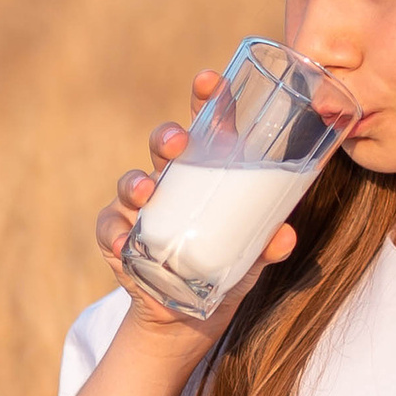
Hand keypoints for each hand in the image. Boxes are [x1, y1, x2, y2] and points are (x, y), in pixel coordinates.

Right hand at [95, 66, 299, 332]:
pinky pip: (110, 229)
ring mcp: (140, 208)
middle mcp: (170, 180)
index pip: (205, 123)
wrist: (188, 314)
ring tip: (147, 193)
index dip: (205, 98)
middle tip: (179, 144)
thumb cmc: (226, 266)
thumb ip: (269, 245)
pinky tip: (125, 244)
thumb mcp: (252, 257)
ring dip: (136, 183)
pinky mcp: (118, 237)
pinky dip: (116, 234)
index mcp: (206, 170)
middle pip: (163, 145)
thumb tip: (284, 237)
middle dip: (167, 138)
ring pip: (131, 182)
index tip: (210, 80)